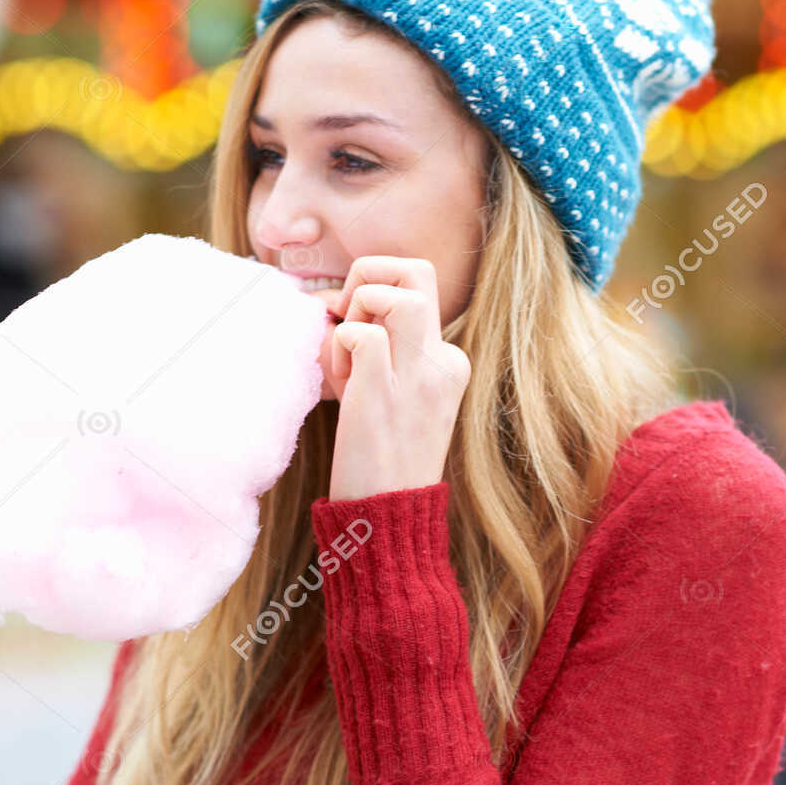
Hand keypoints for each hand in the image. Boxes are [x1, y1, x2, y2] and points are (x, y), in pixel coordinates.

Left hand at [322, 256, 470, 500]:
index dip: (374, 295)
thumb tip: (337, 310)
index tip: (354, 328)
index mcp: (449, 361)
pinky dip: (340, 344)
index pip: (416, 289)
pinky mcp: (386, 391)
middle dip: (370, 274)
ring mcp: (419, 375)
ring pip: (398, 293)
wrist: (388, 515)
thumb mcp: (399, 397)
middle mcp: (442, 361)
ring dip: (358, 306)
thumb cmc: (382, 457)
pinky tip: (341, 380)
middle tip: (347, 315)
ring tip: (348, 348)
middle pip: (417, 269)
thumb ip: (385, 352)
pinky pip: (362, 333)